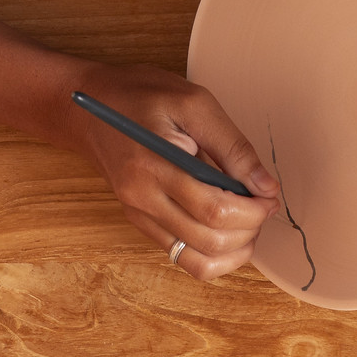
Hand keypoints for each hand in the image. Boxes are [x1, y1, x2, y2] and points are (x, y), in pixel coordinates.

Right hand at [65, 64, 279, 280]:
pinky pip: (181, 258)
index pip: (214, 208)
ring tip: (248, 223)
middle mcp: (142, 198)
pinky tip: (228, 233)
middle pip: (209, 238)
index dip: (252, 210)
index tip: (269, 196)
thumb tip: (265, 186)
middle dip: (249, 229)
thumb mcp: (194, 103)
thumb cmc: (140, 96)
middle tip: (263, 206)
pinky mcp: (141, 224)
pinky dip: (213, 255)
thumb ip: (233, 146)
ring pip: (197, 260)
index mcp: (154, 164)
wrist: (87, 109)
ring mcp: (140, 215)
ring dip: (235, 250)